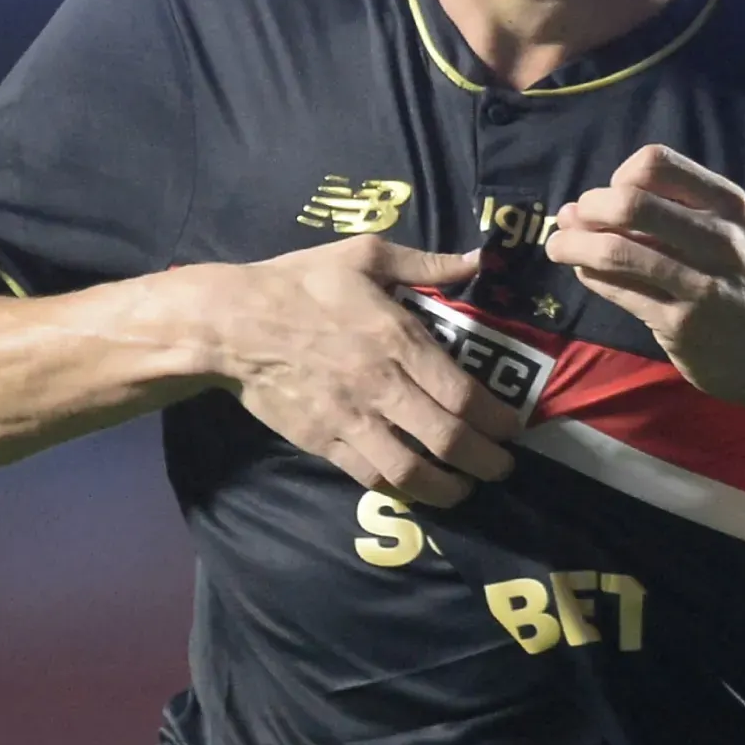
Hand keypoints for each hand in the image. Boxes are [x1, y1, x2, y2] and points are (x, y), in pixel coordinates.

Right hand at [201, 235, 524, 505]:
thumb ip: (425, 263)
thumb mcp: (364, 255)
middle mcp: (382, 386)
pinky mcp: (322, 440)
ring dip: (449, 489)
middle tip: (503, 468)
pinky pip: (369, 475)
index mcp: (398, 340)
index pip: (463, 394)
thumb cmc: (301, 283)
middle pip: (448, 439)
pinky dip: (399, 488)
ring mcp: (351, 419)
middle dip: (486, 462)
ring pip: (412, 470)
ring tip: (465, 489)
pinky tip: (415, 487)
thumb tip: (477, 257)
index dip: (497, 420)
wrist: (231, 322)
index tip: (512, 428)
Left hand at [546, 144, 744, 412]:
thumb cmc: (737, 286)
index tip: (613, 197)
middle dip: (588, 209)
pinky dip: (590, 277)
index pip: (656, 163)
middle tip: (572, 222)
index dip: (619, 177)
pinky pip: (619, 290)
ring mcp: (702, 285)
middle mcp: (720, 239)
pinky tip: (585, 273)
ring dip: (573, 245)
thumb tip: (573, 208)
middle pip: (630, 202)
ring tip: (557, 246)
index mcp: (728, 206)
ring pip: (617, 251)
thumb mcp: (720, 237)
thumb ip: (657, 219)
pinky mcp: (682, 324)